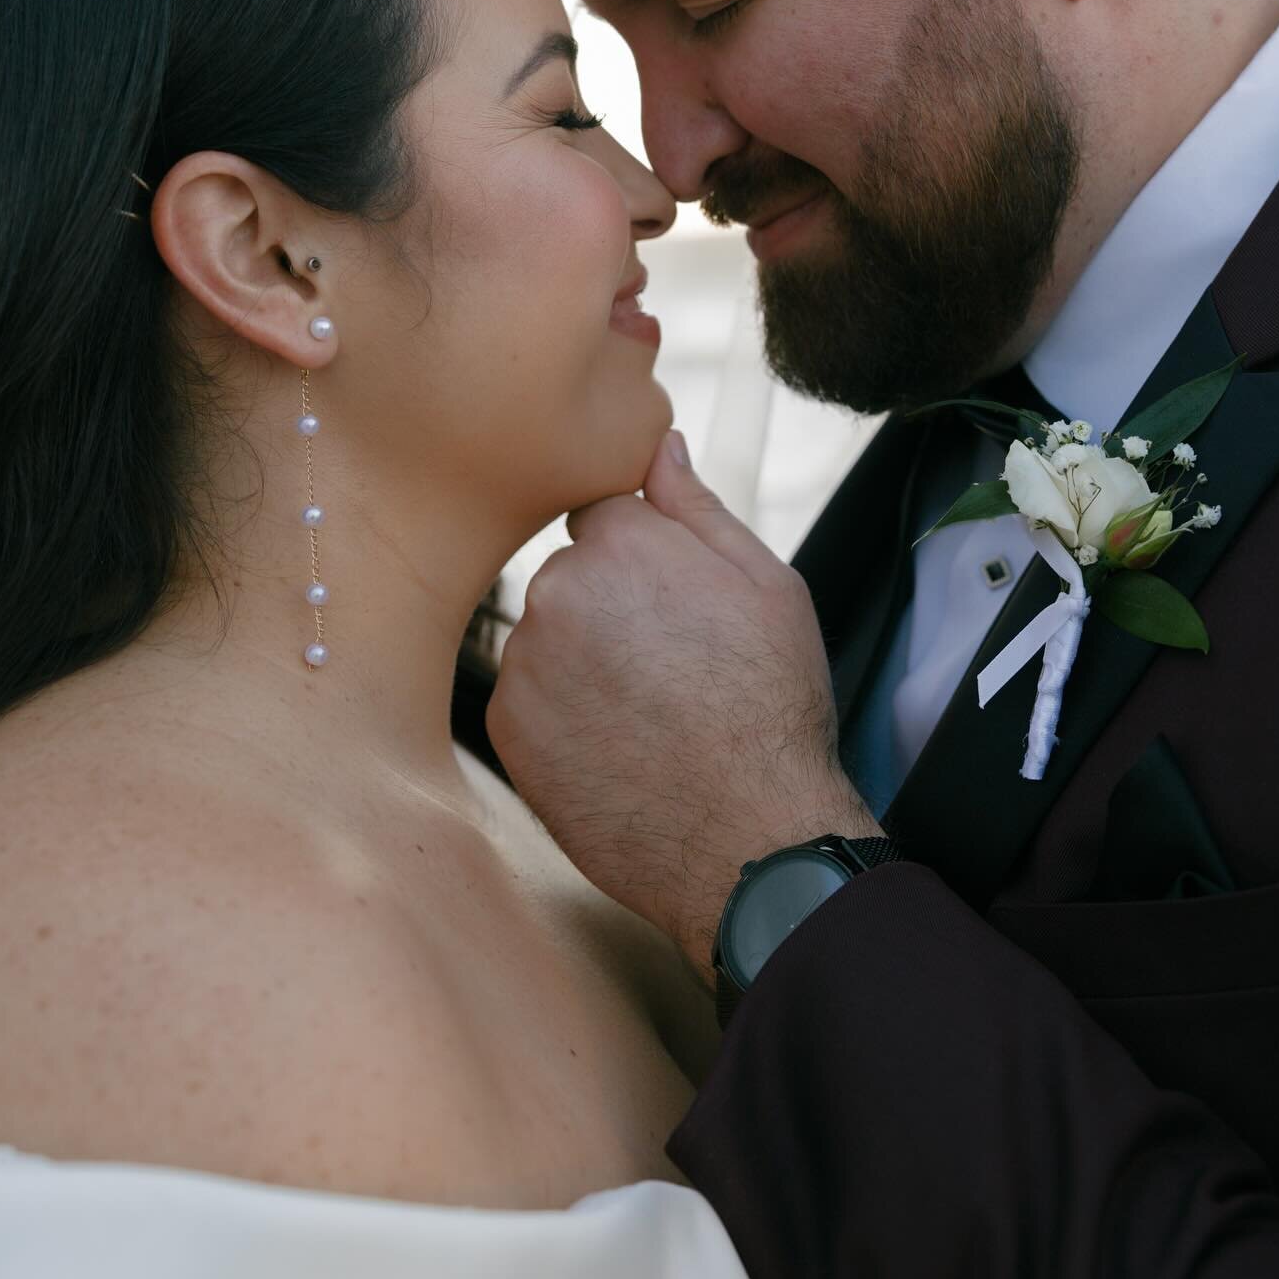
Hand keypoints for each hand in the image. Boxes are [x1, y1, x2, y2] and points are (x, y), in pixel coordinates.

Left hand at [487, 431, 880, 978]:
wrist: (746, 835)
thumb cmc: (771, 706)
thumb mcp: (767, 586)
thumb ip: (697, 508)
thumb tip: (660, 444)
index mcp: (623, 541)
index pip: (602, 515)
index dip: (642, 562)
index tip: (671, 608)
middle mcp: (556, 588)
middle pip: (572, 578)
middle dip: (611, 612)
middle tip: (672, 672)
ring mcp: (525, 660)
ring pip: (548, 641)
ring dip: (583, 666)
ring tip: (649, 718)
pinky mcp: (507, 725)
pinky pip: (528, 700)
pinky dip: (562, 719)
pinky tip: (618, 749)